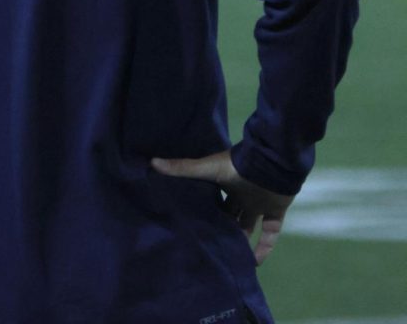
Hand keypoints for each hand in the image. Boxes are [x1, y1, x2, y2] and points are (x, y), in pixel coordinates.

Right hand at [151, 149, 293, 264]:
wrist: (269, 165)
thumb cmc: (237, 167)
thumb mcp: (206, 168)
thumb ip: (182, 168)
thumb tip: (152, 163)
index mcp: (226, 183)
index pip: (216, 200)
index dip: (208, 211)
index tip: (196, 226)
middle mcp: (242, 195)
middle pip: (232, 215)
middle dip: (224, 228)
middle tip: (211, 247)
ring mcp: (259, 203)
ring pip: (249, 226)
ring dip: (242, 241)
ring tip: (230, 259)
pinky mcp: (275, 212)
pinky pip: (270, 234)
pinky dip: (264, 248)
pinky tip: (255, 263)